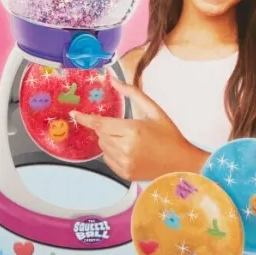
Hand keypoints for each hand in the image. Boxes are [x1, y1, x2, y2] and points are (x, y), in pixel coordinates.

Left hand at [71, 77, 209, 180]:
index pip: (101, 123)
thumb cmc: (169, 134)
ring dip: (109, 139)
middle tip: (123, 127)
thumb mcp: (153, 110)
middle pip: (100, 134)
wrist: (181, 163)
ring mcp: (125, 163)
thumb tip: (113, 80)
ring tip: (129, 139)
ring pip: (103, 146)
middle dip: (106, 127)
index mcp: (133, 130)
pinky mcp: (125, 174)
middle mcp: (126, 148)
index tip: (74, 113)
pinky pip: (108, 159)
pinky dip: (113, 152)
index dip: (85, 118)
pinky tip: (129, 150)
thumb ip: (132, 93)